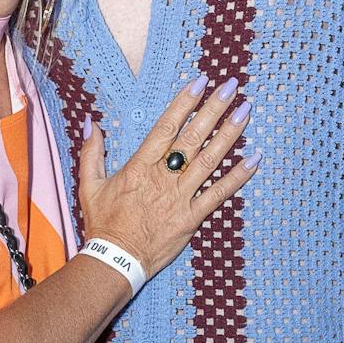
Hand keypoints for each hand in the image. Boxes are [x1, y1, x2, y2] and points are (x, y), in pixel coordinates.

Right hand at [78, 77, 255, 278]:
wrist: (114, 260)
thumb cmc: (103, 223)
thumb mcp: (89, 185)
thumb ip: (91, 153)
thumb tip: (91, 124)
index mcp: (139, 167)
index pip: (166, 127)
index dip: (185, 103)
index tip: (200, 82)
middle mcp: (163, 178)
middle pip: (192, 138)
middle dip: (213, 109)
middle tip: (232, 87)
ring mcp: (179, 198)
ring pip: (209, 161)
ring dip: (229, 135)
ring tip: (246, 112)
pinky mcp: (191, 218)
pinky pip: (218, 195)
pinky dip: (237, 177)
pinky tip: (254, 159)